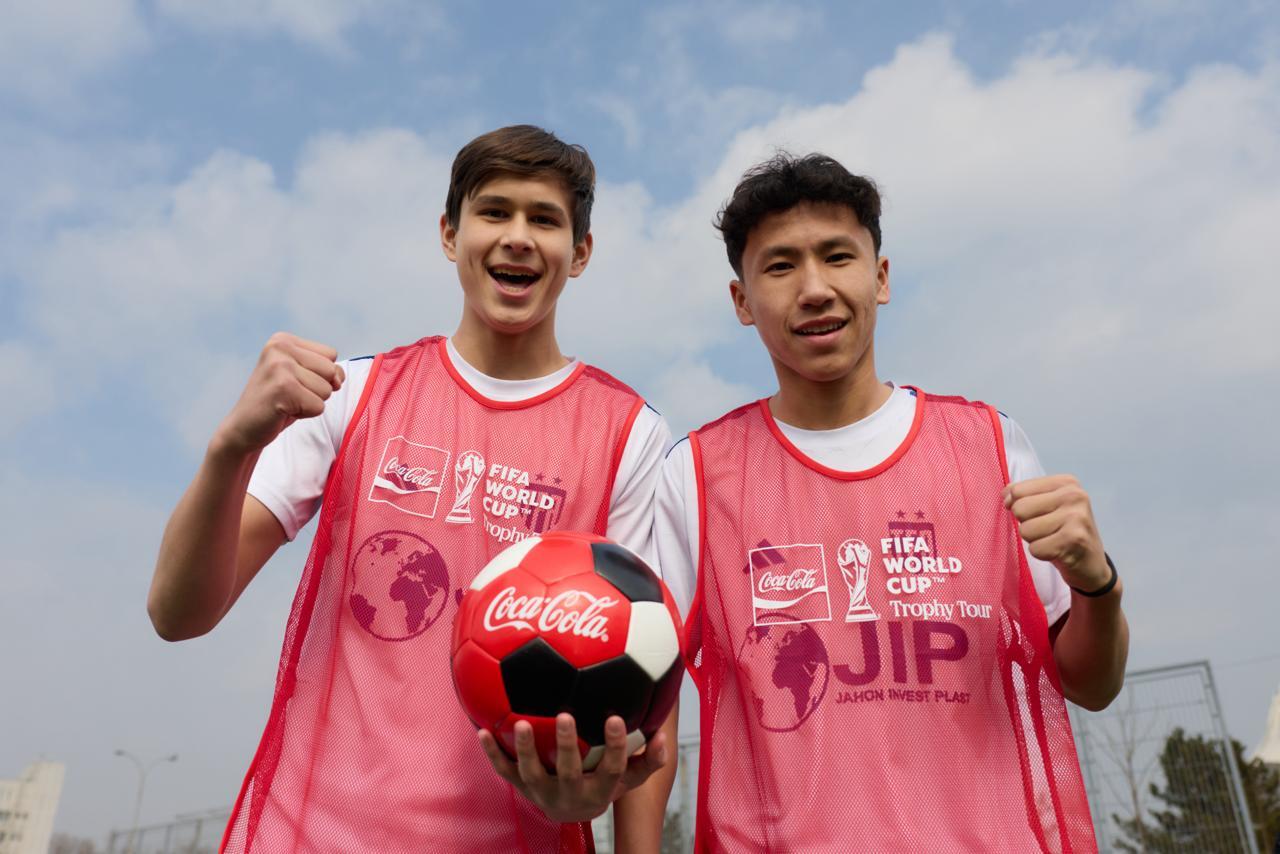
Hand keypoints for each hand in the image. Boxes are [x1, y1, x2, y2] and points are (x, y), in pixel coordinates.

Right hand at [213, 333, 343, 455]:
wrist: (243, 428)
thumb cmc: (277, 401)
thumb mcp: (302, 377)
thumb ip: (327, 370)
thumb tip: (338, 378)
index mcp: (283, 339)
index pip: (331, 355)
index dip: (320, 375)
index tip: (294, 382)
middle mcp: (280, 347)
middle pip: (331, 371)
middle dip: (317, 389)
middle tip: (290, 394)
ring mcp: (280, 367)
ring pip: (326, 390)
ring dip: (310, 403)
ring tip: (286, 402)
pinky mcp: (283, 389)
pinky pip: (318, 406)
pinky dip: (305, 414)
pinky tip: (283, 411)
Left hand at [478, 713, 668, 823]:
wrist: (572, 810)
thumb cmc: (605, 782)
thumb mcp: (630, 777)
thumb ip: (648, 758)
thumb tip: (663, 735)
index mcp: (599, 789)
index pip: (612, 769)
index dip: (617, 746)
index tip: (616, 717)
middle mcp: (570, 794)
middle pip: (569, 772)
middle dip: (567, 745)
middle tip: (566, 714)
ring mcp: (542, 792)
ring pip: (532, 773)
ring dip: (525, 749)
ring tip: (521, 723)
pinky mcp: (521, 787)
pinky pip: (504, 770)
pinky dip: (492, 752)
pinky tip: (481, 730)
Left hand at [1003, 474, 1109, 590]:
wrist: (1091, 564)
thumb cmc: (1063, 532)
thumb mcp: (1047, 506)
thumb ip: (1023, 495)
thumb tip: (1005, 495)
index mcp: (1066, 483)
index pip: (1017, 491)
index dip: (1016, 506)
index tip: (1035, 515)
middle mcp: (1074, 496)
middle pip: (1019, 509)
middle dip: (1027, 524)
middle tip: (1048, 531)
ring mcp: (1077, 517)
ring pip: (1025, 530)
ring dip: (1035, 540)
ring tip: (1053, 540)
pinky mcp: (1075, 540)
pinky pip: (1035, 548)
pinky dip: (1042, 554)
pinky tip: (1058, 552)